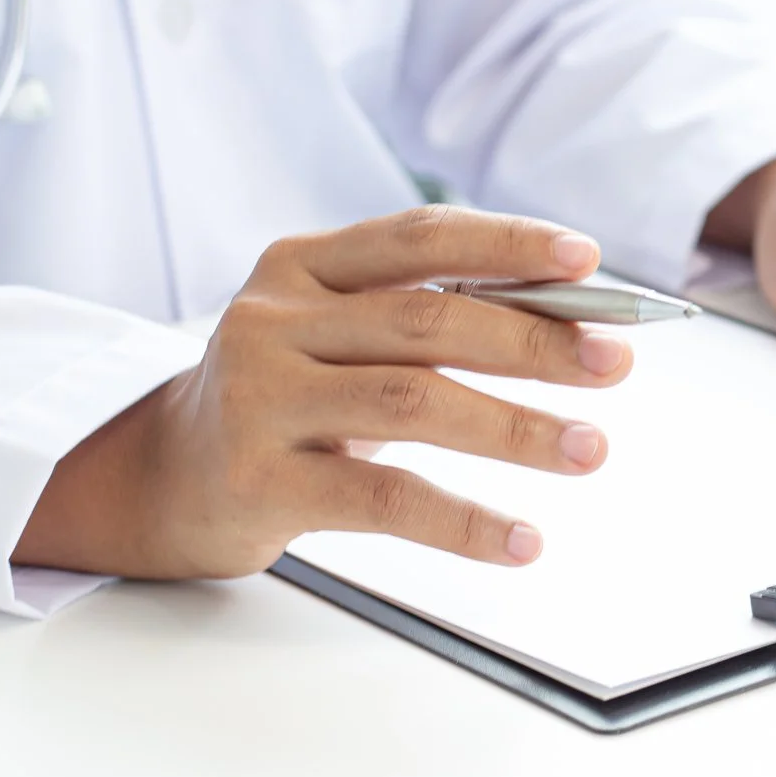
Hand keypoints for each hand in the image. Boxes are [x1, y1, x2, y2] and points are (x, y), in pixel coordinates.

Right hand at [14, 208, 634, 579]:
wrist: (159, 482)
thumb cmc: (283, 402)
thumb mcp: (340, 340)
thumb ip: (430, 318)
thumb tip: (573, 325)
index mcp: (300, 266)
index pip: (419, 237)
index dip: (508, 243)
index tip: (589, 259)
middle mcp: (271, 321)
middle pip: (427, 319)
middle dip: (536, 341)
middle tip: (616, 363)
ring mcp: (258, 399)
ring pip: (413, 401)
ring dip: (517, 428)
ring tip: (590, 450)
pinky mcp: (256, 481)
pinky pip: (383, 497)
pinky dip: (464, 520)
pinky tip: (521, 539)